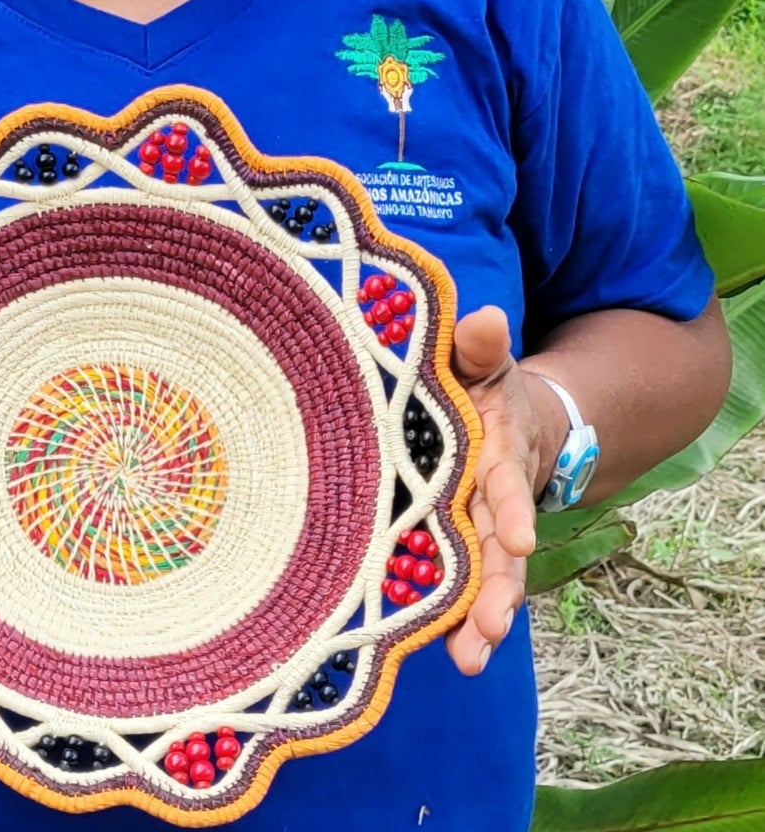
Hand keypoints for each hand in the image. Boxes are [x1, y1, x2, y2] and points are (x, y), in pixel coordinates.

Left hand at [443, 305, 555, 675]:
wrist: (500, 412)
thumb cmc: (477, 384)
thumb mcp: (481, 359)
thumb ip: (479, 345)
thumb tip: (483, 317)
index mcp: (494, 450)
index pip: (504, 481)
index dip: (510, 507)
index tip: (518, 536)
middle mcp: (492, 496)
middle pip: (499, 546)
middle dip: (498, 586)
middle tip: (491, 627)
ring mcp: (480, 525)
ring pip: (486, 575)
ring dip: (482, 615)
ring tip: (472, 658)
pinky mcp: (460, 542)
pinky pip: (463, 584)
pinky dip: (461, 619)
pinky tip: (456, 655)